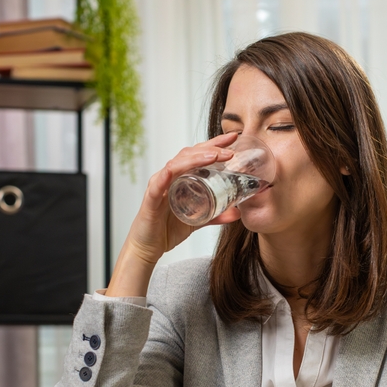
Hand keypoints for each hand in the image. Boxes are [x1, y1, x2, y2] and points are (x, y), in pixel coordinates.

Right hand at [107, 132, 239, 296]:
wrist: (149, 247)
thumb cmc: (168, 229)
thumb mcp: (199, 220)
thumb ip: (217, 216)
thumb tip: (238, 213)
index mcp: (181, 178)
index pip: (199, 155)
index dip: (216, 144)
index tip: (234, 138)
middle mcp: (169, 177)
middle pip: (189, 154)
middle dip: (210, 148)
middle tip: (230, 149)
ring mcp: (159, 186)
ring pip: (175, 165)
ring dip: (195, 158)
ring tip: (213, 156)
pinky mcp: (151, 200)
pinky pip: (157, 185)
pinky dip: (164, 177)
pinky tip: (173, 171)